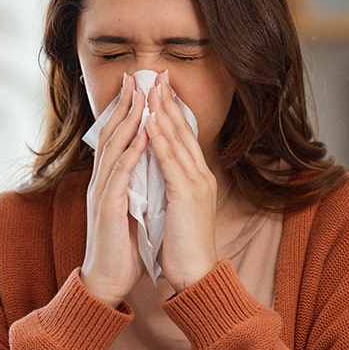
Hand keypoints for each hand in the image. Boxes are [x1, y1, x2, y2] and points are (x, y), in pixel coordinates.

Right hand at [81, 74, 149, 306]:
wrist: (106, 281)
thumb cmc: (120, 248)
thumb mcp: (128, 209)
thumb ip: (133, 186)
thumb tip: (145, 166)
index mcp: (107, 182)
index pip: (115, 138)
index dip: (125, 112)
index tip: (137, 87)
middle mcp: (101, 182)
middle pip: (111, 135)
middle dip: (124, 105)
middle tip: (135, 77)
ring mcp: (103, 193)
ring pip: (114, 148)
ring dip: (128, 121)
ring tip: (140, 96)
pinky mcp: (109, 208)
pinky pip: (120, 174)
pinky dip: (132, 152)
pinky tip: (142, 135)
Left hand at [146, 70, 219, 290]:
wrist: (196, 275)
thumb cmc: (182, 248)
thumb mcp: (178, 210)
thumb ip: (171, 187)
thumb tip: (158, 172)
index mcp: (198, 179)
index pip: (184, 137)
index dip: (171, 111)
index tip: (160, 89)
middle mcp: (200, 175)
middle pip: (183, 130)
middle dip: (168, 101)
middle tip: (157, 75)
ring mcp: (196, 183)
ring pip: (177, 139)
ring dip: (162, 112)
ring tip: (150, 88)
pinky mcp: (186, 194)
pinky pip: (169, 160)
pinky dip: (158, 139)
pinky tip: (147, 122)